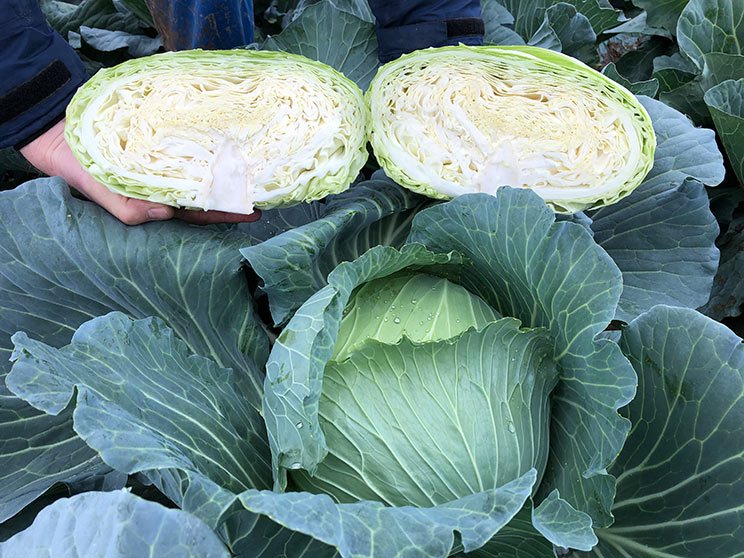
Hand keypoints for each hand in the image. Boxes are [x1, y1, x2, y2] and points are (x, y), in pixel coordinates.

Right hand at [20, 119, 260, 224]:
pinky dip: (207, 145)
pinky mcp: (162, 141)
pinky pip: (190, 146)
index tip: (255, 212)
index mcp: (158, 202)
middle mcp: (167, 184)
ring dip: (227, 169)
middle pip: (209, 191)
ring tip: (255, 166)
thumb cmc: (81, 169)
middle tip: (267, 188)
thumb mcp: (102, 192)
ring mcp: (166, 164)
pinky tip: (226, 141)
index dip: (227, 213)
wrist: (58, 133)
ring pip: (204, 169)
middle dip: (236, 192)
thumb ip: (130, 209)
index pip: (200, 212)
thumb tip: (167, 212)